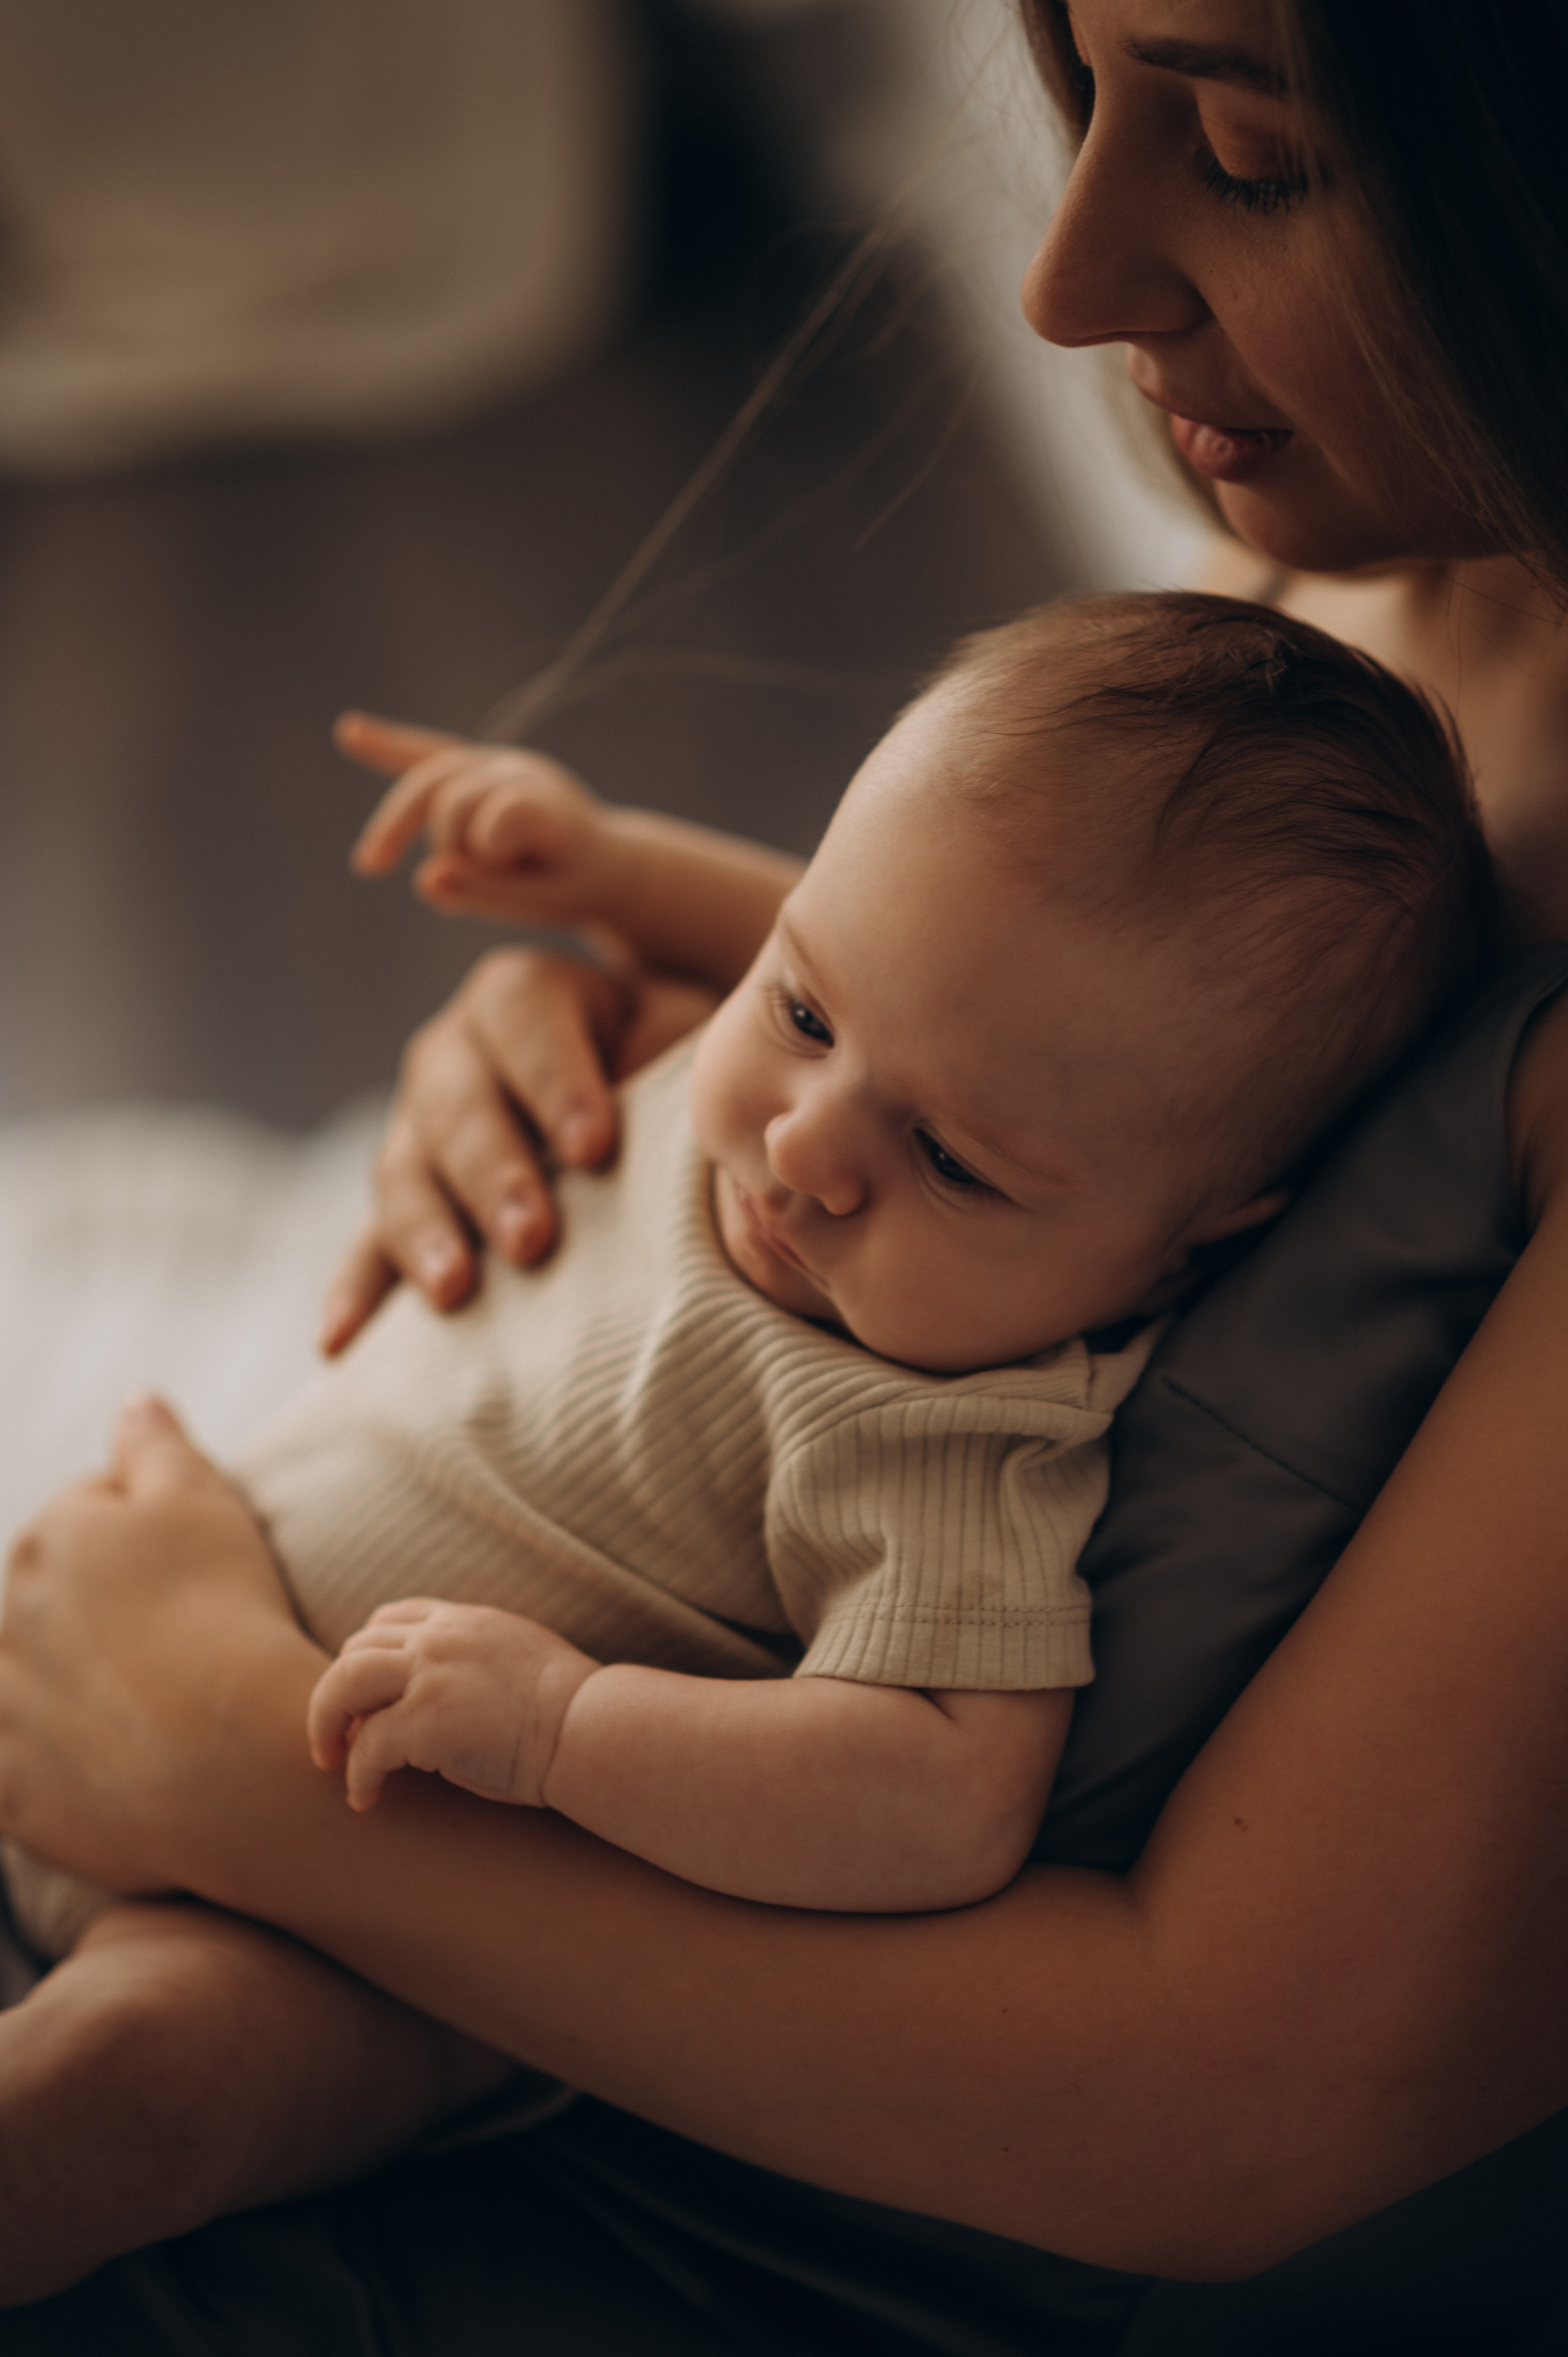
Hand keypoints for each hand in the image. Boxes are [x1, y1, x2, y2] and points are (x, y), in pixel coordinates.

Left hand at [0, 1397, 320, 1893]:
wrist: (233, 1754)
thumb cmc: (225, 1611)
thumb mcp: (203, 1498)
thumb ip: (157, 1444)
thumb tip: (132, 1401)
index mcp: (49, 1539)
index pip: (87, 1520)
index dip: (149, 1541)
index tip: (198, 1575)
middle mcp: (7, 1620)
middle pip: (52, 1601)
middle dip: (100, 1612)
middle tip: (182, 1639)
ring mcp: (6, 1711)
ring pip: (29, 1682)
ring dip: (67, 1685)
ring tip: (150, 1705)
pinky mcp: (15, 1793)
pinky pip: (18, 1772)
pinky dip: (48, 1764)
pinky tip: (102, 1762)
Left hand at [308, 1600, 599, 1811]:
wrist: (591, 1729)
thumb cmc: (567, 1710)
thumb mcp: (515, 1659)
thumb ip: (472, 1661)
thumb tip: (441, 1695)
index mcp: (463, 1621)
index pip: (389, 1619)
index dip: (365, 1657)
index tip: (363, 1698)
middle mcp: (440, 1637)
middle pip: (355, 1650)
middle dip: (335, 1694)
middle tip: (333, 1738)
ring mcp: (430, 1674)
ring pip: (343, 1683)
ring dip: (326, 1723)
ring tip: (330, 1760)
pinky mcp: (426, 1720)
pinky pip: (367, 1746)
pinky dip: (358, 1775)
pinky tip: (366, 1798)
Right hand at [319, 944, 718, 1354]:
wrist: (643, 1112)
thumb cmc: (675, 1070)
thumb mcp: (685, 1038)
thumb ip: (675, 1051)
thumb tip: (677, 1096)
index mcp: (526, 997)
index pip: (526, 1019)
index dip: (555, 1081)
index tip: (593, 1150)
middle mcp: (455, 1055)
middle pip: (456, 1103)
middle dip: (494, 1174)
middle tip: (531, 1238)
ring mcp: (416, 1133)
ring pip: (403, 1174)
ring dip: (425, 1234)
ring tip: (455, 1289)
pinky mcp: (402, 1206)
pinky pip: (367, 1248)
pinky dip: (357, 1293)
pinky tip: (343, 1343)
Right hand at [340, 712, 628, 928]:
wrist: (603, 862)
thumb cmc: (574, 885)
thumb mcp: (543, 903)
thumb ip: (486, 894)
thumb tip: (422, 880)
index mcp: (549, 804)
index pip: (498, 815)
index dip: (492, 854)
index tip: (517, 875)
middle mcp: (522, 771)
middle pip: (451, 798)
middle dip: (450, 846)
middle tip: (476, 879)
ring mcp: (497, 764)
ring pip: (428, 781)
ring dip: (404, 826)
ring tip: (379, 864)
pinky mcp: (475, 767)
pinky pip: (425, 753)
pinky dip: (389, 746)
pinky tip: (349, 731)